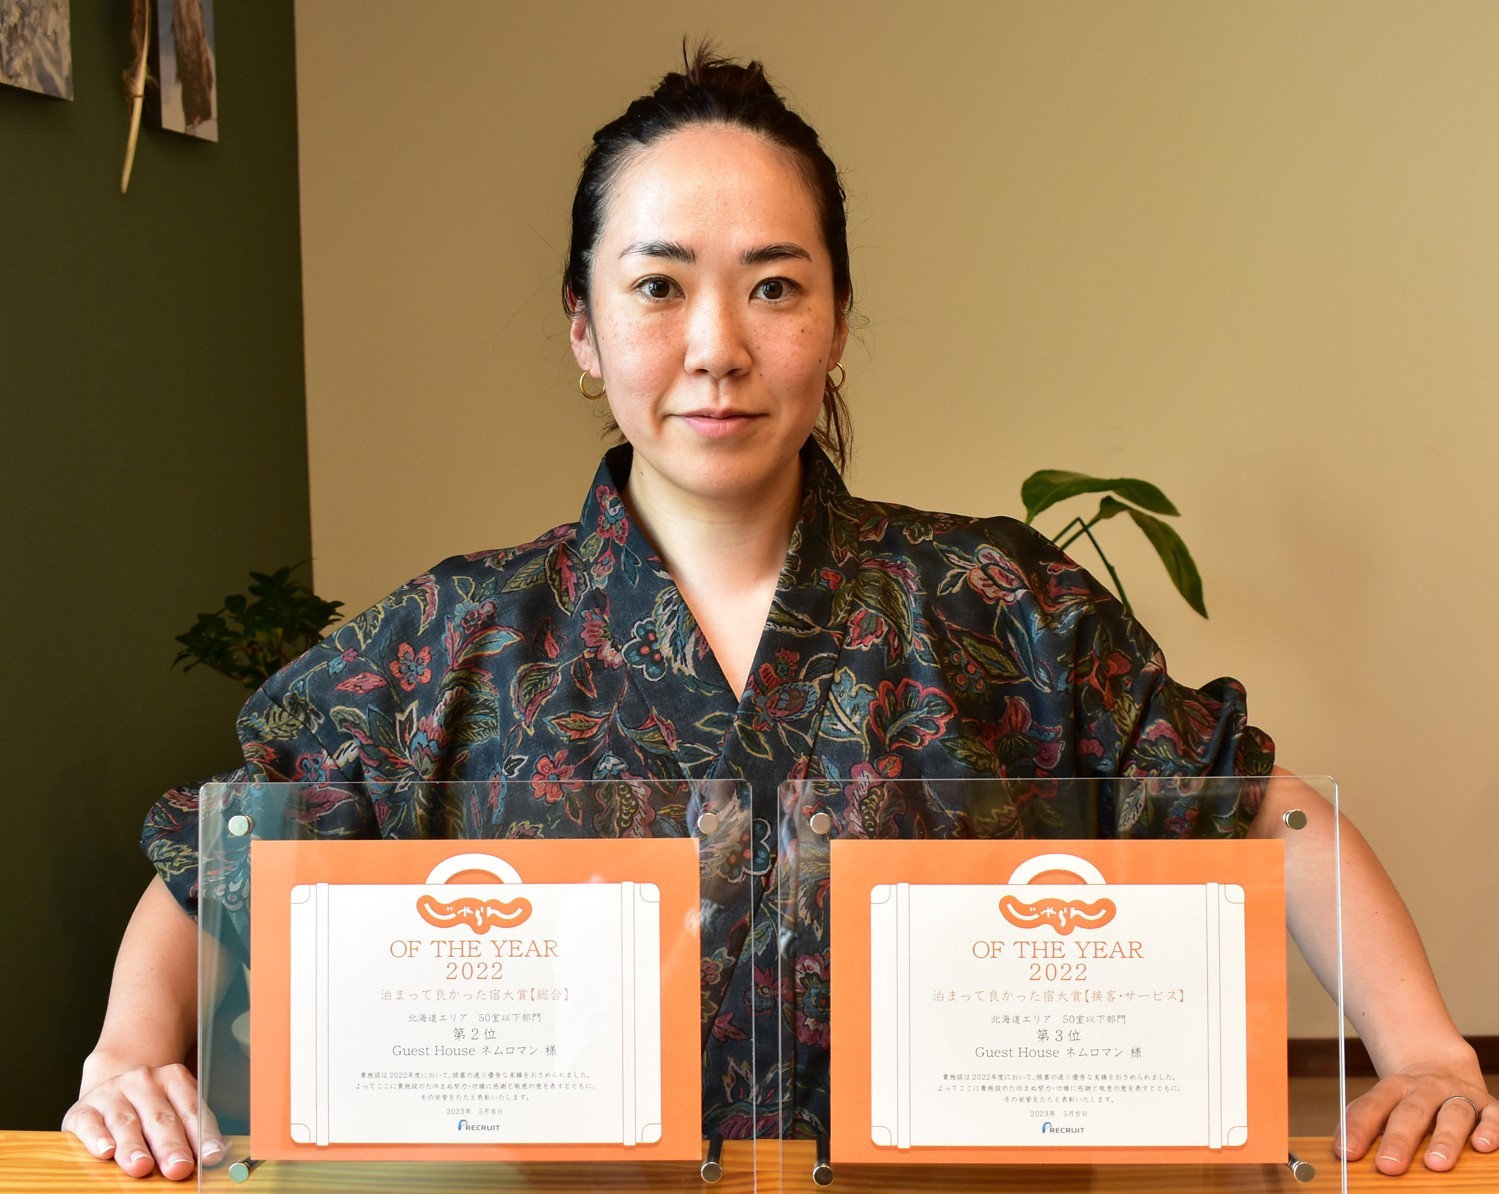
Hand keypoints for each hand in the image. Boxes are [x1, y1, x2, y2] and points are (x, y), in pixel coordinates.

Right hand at [62, 1057, 223, 1180]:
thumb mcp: (173, 1108)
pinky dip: (96, 1138)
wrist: (111, 1087)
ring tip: (141, 1167)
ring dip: (134, 1146)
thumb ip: (190, 1130)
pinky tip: (105, 1152)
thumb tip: (212, 1157)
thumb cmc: (149, 1106)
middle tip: (179, 1168)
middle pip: (160, 1117)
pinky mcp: (82, 1110)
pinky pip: (88, 1123)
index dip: (203, 1134)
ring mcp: (111, 1093)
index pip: (191, 1109)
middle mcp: (142, 1081)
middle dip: (170, 1145)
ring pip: (125, 1121)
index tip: (211, 1157)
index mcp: (172, 1079)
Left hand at [1336, 1055, 1498, 1173]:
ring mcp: (1459, 1094)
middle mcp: (1427, 1087)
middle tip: (1388, 1166)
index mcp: (1395, 1086)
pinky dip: (1490, 1130)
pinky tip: (1482, 1146)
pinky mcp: (1488, 1106)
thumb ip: (1366, 1123)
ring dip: (1444, 1138)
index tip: (1346, 1154)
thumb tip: (1342, 1151)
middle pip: (1411, 1111)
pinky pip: (1492, 1116)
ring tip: (1436, 1163)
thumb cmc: (1409, 1100)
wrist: (1443, 1068)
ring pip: (1453, 1113)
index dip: (1358, 1129)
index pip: (1372, 1106)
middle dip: (1399, 1139)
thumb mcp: (1385, 1103)